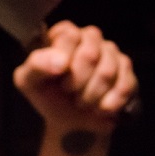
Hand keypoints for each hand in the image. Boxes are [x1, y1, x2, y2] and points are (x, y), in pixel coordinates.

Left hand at [13, 20, 137, 135]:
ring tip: (81, 102)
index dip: (64, 60)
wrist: (68, 120)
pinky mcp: (126, 70)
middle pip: (90, 54)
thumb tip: (62, 62)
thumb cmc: (46, 94)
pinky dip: (109, 103)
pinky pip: (125, 84)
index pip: (69, 35)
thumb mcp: (28, 81)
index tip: (58, 78)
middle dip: (77, 82)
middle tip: (69, 93)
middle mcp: (89, 38)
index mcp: (63, 35)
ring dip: (91, 95)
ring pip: (108, 71)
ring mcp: (110, 52)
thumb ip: (36, 65)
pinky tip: (99, 108)